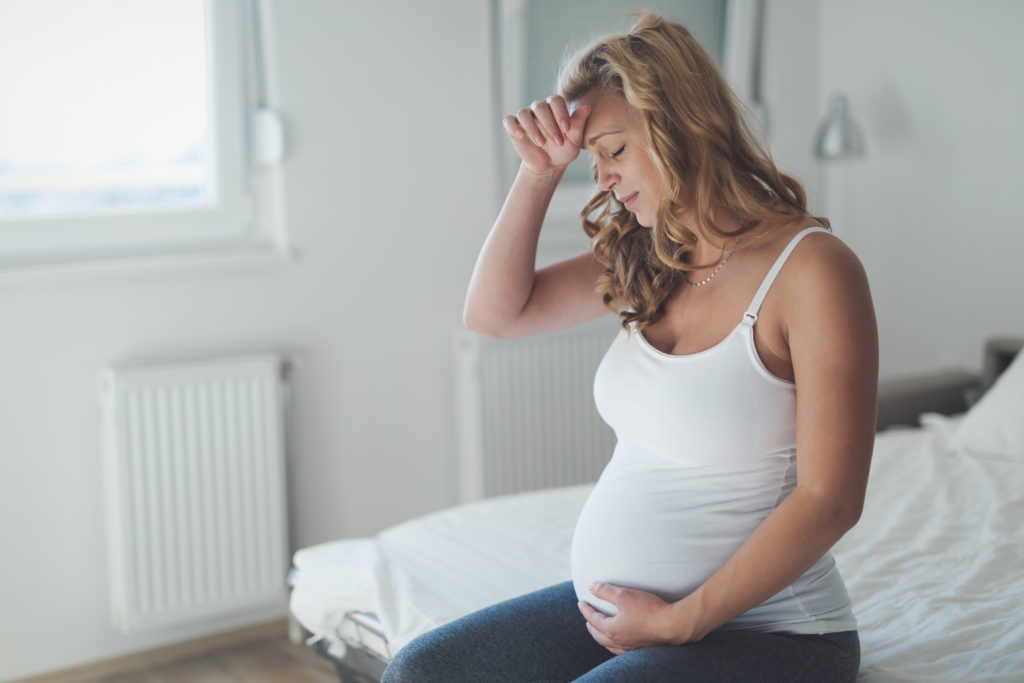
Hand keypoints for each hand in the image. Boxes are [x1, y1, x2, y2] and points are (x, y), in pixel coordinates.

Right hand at [503, 95, 589, 176]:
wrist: (549, 165)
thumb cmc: (563, 150)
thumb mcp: (573, 141)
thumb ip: (578, 124)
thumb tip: (587, 108)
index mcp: (554, 108)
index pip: (555, 100)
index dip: (561, 113)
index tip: (567, 130)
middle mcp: (539, 109)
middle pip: (540, 106)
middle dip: (549, 124)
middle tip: (557, 142)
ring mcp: (525, 118)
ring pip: (524, 113)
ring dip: (532, 128)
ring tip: (541, 143)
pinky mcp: (513, 127)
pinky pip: (509, 121)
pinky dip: (513, 126)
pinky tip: (521, 135)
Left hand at [578, 582, 697, 654]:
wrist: (673, 625)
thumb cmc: (648, 609)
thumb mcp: (623, 595)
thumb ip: (605, 591)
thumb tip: (591, 586)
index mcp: (612, 630)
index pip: (593, 620)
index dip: (586, 610)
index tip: (581, 602)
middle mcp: (619, 642)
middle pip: (599, 636)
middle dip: (591, 627)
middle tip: (587, 619)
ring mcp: (631, 647)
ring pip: (610, 645)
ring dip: (602, 637)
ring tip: (601, 631)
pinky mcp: (642, 648)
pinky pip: (623, 649)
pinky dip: (616, 644)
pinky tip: (622, 640)